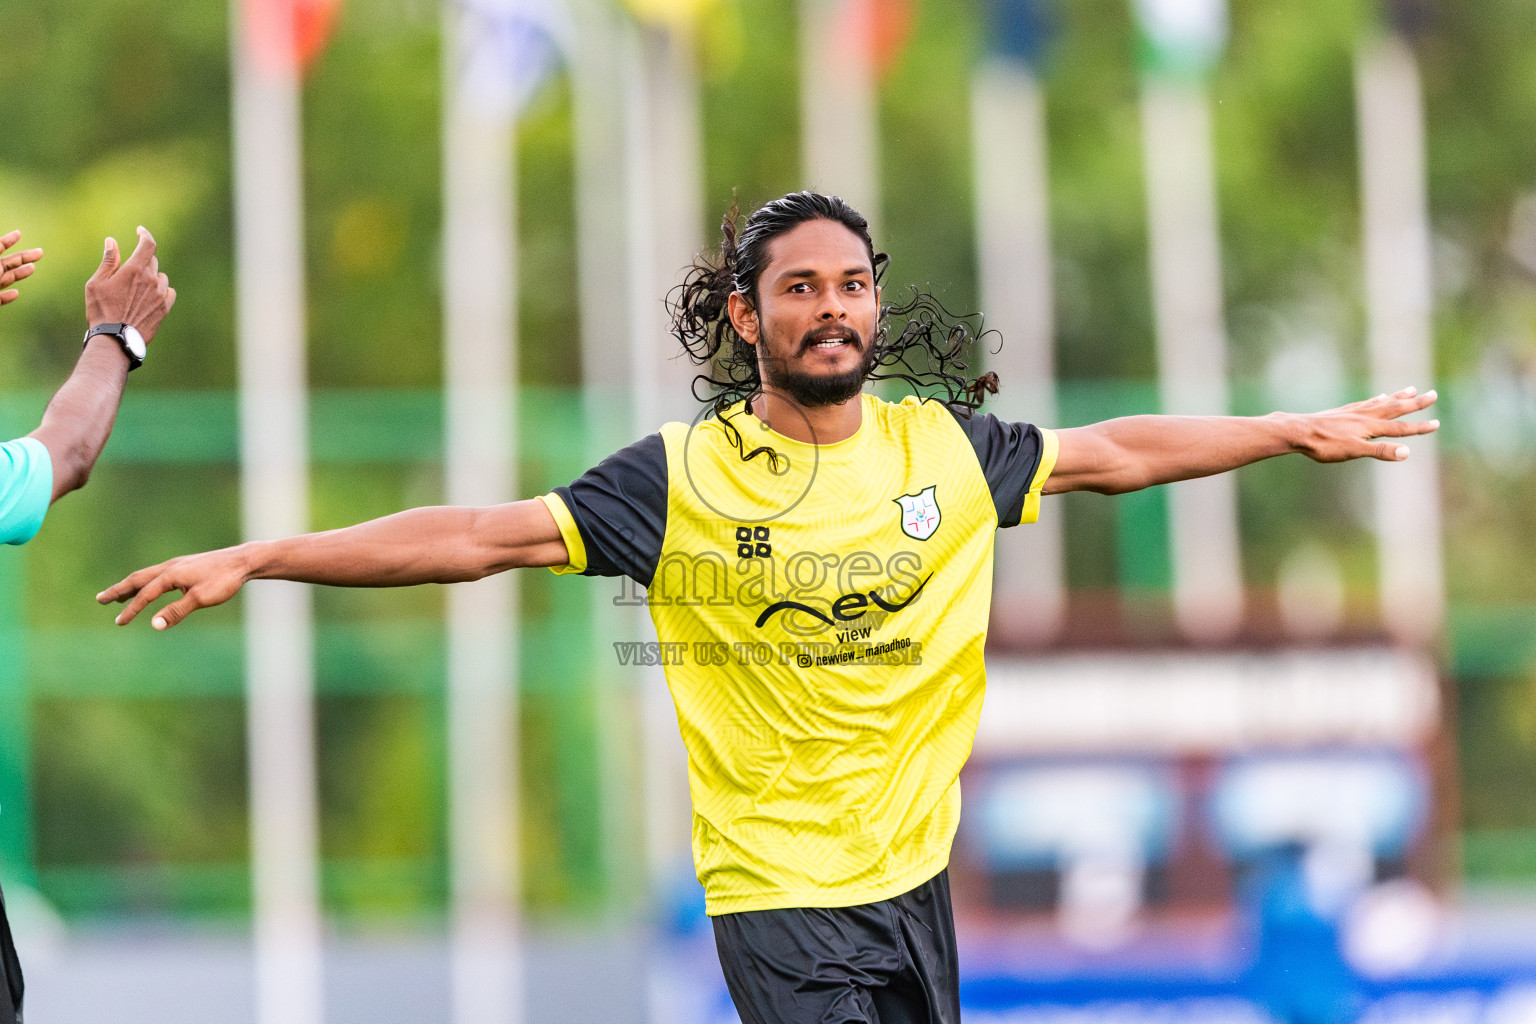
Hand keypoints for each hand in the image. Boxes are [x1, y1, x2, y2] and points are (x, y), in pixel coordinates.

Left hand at [0, 229, 43, 306]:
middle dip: (24, 257)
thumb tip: (0, 242)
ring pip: (4, 279)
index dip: (8, 240)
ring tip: (32, 268)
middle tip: (40, 252)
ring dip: (19, 273)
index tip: (19, 233)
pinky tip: (16, 293)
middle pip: (7, 263)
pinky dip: (8, 296)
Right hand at [85, 227, 176, 340]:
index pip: (148, 244)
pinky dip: (161, 290)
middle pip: (152, 261)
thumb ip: (108, 261)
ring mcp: (161, 295)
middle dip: (141, 261)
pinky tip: (150, 296)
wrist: (116, 339)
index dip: (145, 234)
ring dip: (151, 277)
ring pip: (161, 277)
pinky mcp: (165, 308)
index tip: (140, 231)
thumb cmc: (101, 310)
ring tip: (136, 288)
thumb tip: (112, 242)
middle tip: (127, 272)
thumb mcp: (97, 283)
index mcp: (135, 270)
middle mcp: (152, 280)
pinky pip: (169, 292)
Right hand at [98, 546, 251, 630]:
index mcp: (171, 575)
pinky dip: (148, 583)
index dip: (131, 610)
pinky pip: (159, 575)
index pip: (145, 595)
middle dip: (119, 590)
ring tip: (118, 596)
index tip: (119, 622)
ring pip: (148, 576)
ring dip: (131, 586)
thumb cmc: (224, 580)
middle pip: (137, 579)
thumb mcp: (201, 599)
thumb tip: (154, 625)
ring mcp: (178, 565)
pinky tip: (150, 589)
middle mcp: (170, 567)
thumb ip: (177, 611)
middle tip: (100, 599)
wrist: (243, 561)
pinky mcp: (186, 566)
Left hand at [1291, 386, 1439, 462]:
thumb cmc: (1325, 445)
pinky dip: (1377, 399)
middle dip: (1415, 403)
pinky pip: (1365, 403)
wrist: (1298, 432)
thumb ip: (1380, 451)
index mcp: (1370, 427)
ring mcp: (1353, 412)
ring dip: (1398, 397)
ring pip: (1382, 402)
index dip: (1419, 427)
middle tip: (1434, 394)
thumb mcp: (1354, 451)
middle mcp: (1365, 416)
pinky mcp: (1343, 413)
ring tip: (1411, 389)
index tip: (1437, 423)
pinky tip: (1379, 397)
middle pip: (1395, 408)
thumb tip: (1407, 452)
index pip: (1401, 428)